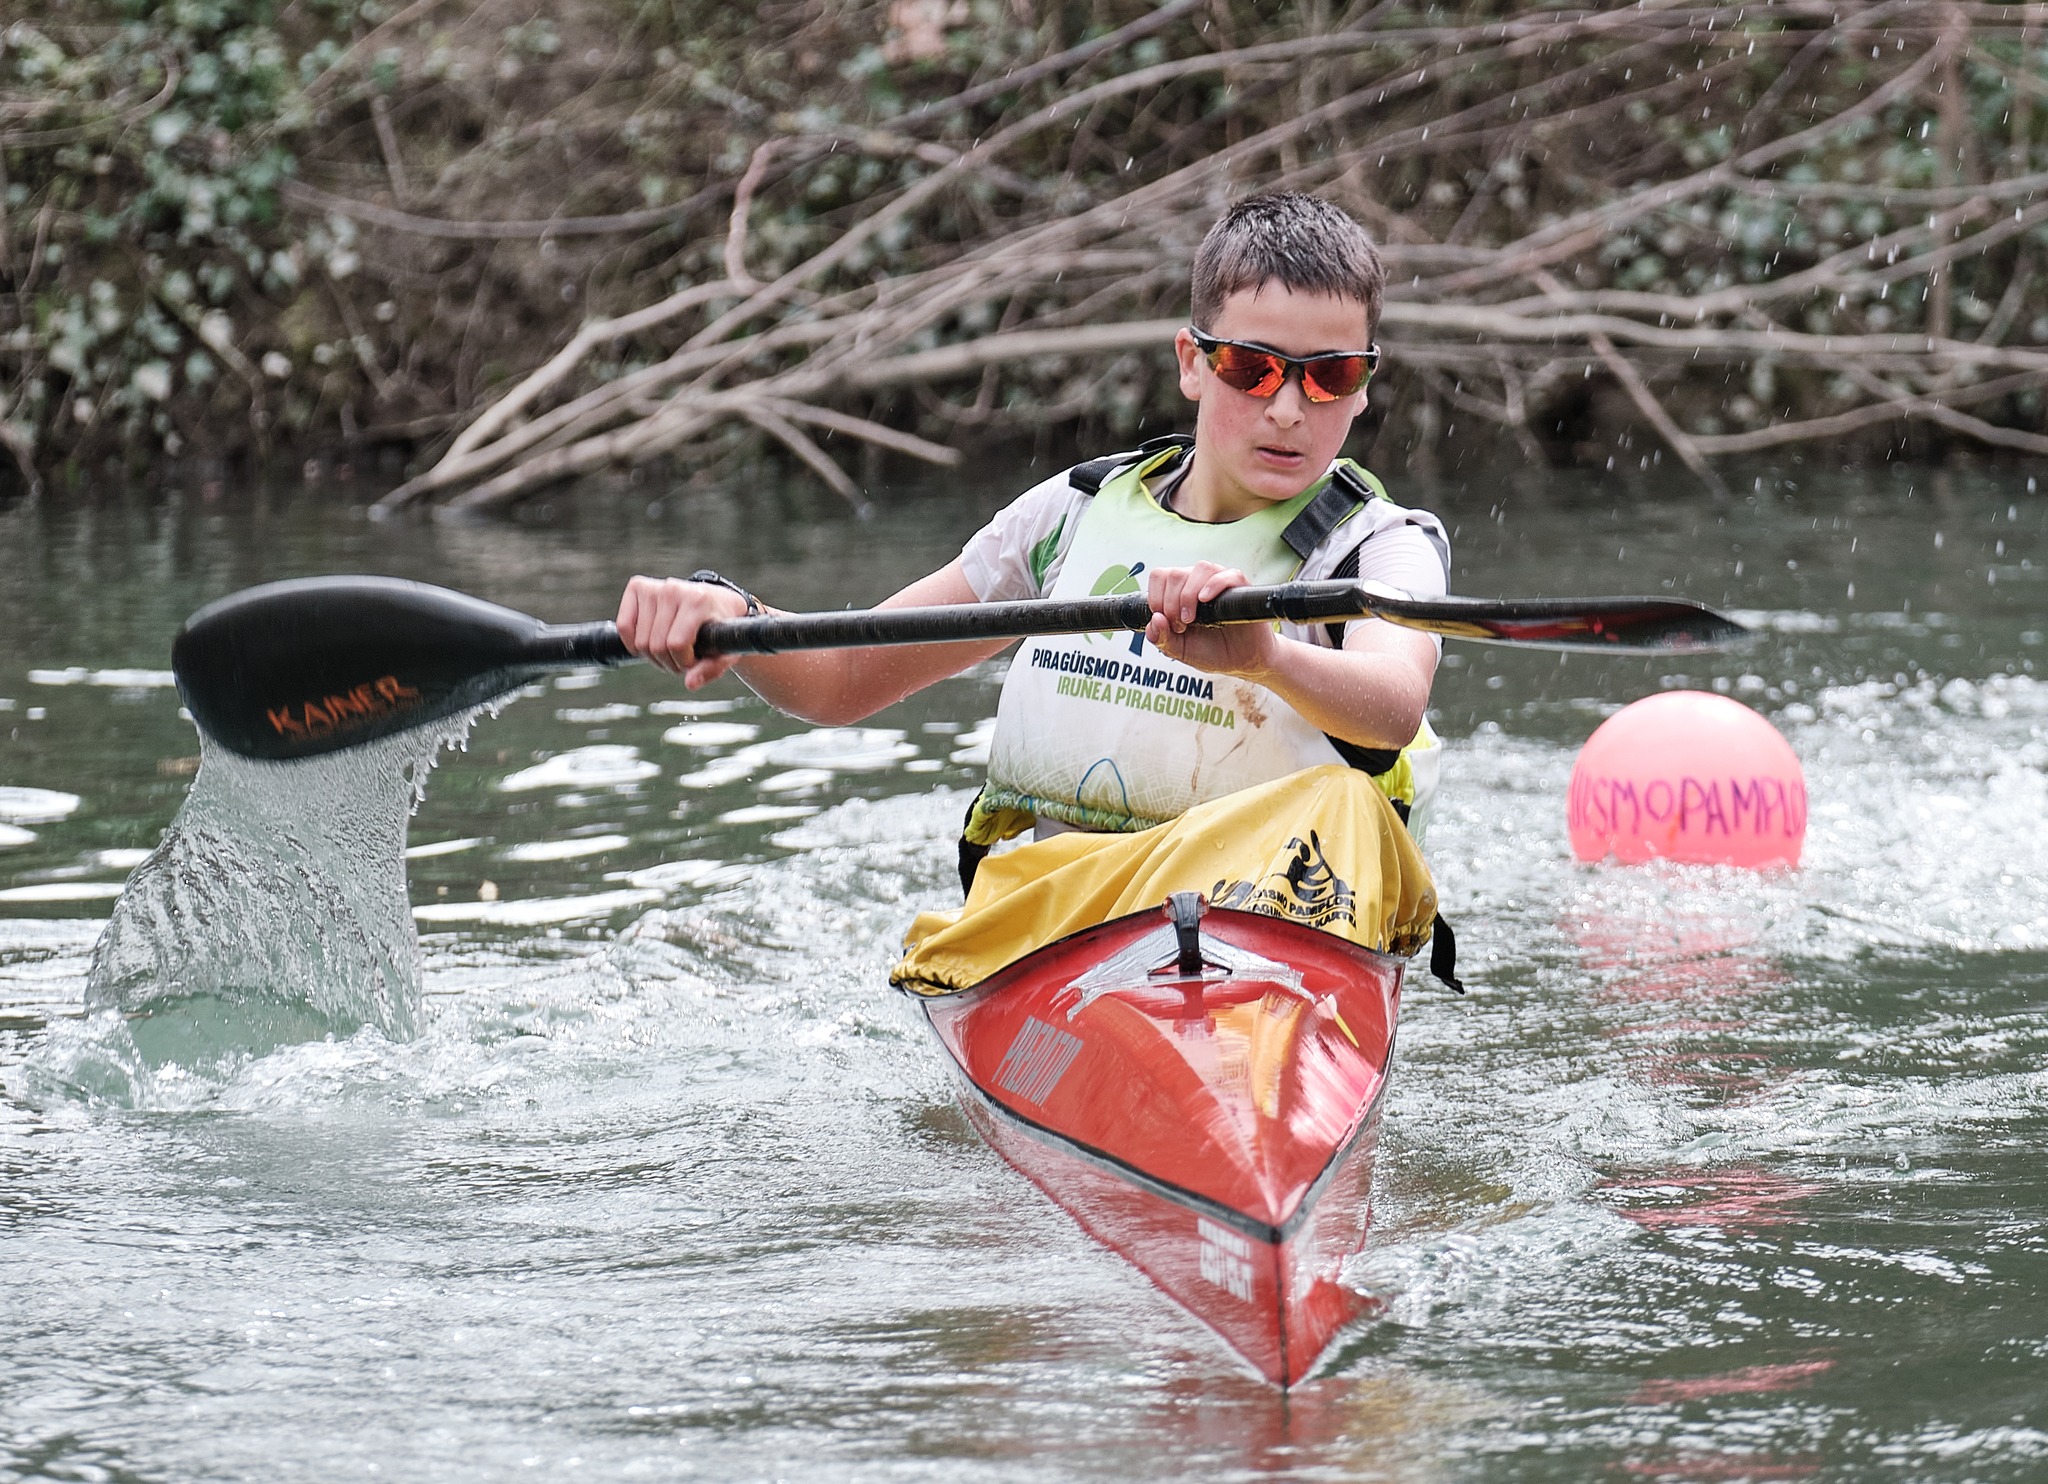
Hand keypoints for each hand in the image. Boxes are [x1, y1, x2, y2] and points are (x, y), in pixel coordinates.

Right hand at [616, 575, 751, 688]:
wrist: (718, 603)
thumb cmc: (721, 626)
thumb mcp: (725, 650)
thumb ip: (711, 669)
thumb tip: (690, 684)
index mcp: (697, 601)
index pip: (676, 644)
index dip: (684, 662)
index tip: (694, 660)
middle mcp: (673, 589)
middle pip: (656, 645)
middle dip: (669, 662)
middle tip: (682, 659)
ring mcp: (654, 587)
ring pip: (640, 641)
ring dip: (653, 656)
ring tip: (670, 651)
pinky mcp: (637, 587)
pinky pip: (624, 626)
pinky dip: (633, 643)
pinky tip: (649, 645)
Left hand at [1144, 562, 1278, 678]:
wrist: (1241, 663)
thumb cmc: (1212, 652)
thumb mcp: (1179, 650)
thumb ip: (1162, 639)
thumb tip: (1155, 619)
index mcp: (1180, 591)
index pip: (1160, 576)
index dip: (1156, 598)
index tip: (1166, 621)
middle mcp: (1199, 582)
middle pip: (1176, 574)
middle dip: (1171, 603)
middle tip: (1181, 626)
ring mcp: (1220, 583)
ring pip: (1200, 569)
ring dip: (1188, 595)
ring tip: (1191, 619)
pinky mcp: (1241, 589)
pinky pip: (1228, 575)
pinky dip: (1214, 585)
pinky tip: (1205, 601)